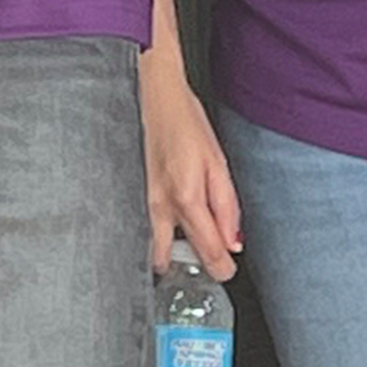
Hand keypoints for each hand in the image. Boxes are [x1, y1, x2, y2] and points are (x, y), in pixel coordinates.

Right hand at [138, 43, 237, 281]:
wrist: (153, 97)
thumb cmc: (185, 122)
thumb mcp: (218, 163)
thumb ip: (227, 207)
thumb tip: (233, 242)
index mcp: (186, 199)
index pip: (207, 253)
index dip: (222, 269)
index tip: (228, 269)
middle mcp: (158, 207)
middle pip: (173, 260)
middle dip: (191, 265)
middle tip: (207, 257)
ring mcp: (141, 204)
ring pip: (153, 248)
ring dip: (170, 253)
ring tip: (187, 241)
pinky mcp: (132, 197)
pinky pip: (143, 230)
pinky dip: (156, 237)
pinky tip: (168, 226)